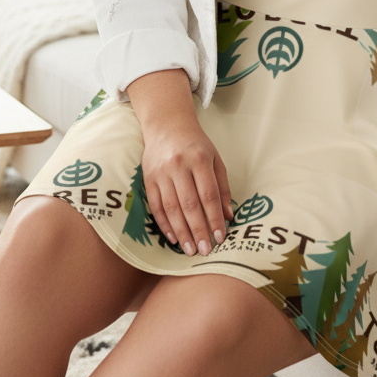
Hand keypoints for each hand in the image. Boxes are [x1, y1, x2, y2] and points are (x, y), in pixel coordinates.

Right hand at [125, 69, 233, 258]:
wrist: (167, 125)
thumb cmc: (196, 144)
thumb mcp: (215, 159)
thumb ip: (222, 187)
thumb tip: (228, 215)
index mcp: (199, 159)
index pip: (208, 194)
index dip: (215, 217)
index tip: (221, 236)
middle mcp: (178, 166)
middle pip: (189, 204)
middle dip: (199, 230)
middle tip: (206, 251)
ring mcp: (161, 172)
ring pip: (171, 208)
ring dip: (181, 232)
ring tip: (190, 250)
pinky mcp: (148, 178)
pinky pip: (156, 206)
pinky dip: (164, 224)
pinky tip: (173, 237)